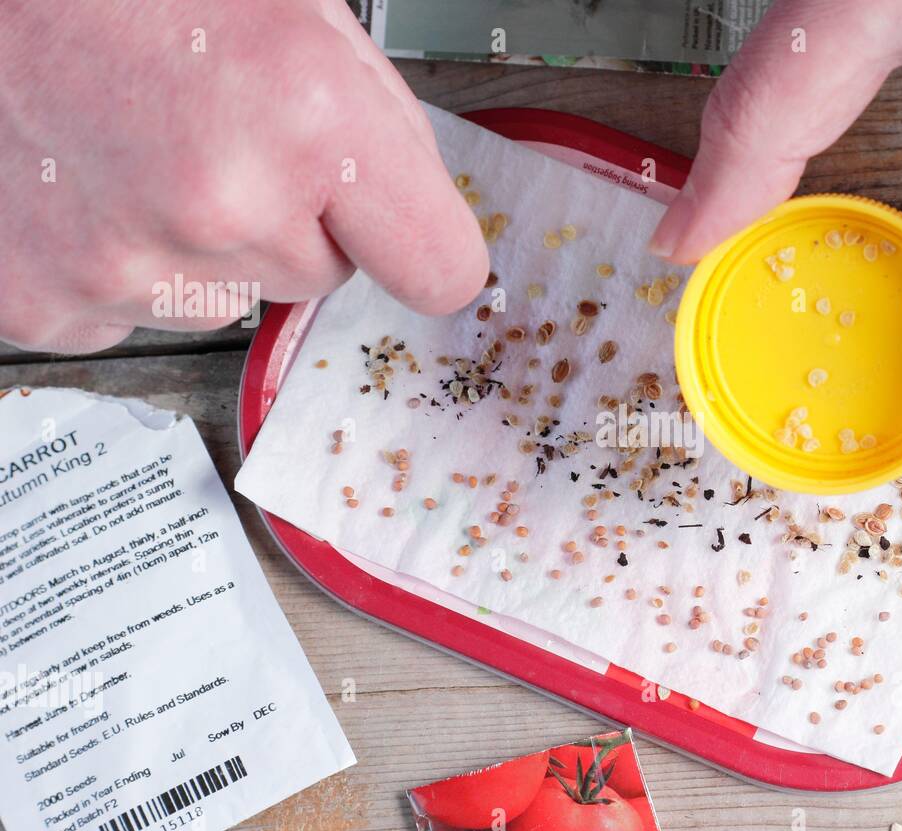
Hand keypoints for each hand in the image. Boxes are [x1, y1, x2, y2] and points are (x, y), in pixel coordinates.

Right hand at [0, 0, 486, 353]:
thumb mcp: (292, 9)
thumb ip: (374, 120)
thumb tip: (416, 205)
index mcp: (305, 118)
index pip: (439, 270)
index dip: (423, 248)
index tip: (409, 241)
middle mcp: (220, 205)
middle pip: (323, 278)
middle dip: (289, 217)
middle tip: (215, 132)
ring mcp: (125, 265)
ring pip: (229, 301)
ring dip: (202, 244)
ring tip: (139, 146)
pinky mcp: (46, 301)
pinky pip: (134, 314)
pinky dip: (121, 263)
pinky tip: (92, 186)